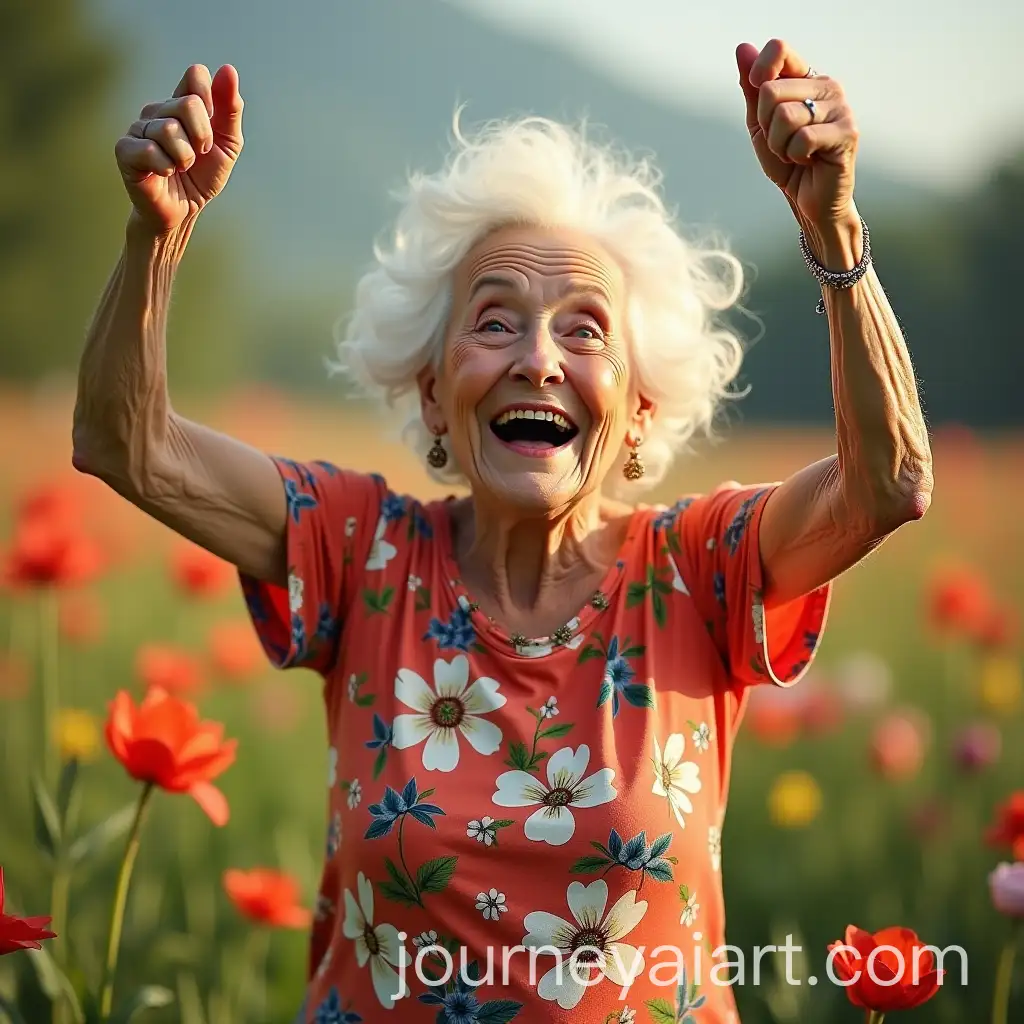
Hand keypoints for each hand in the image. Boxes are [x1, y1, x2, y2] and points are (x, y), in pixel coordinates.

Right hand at [114, 64, 243, 235]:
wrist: (184, 211)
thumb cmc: (202, 177)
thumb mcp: (227, 145)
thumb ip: (230, 109)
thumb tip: (228, 69)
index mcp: (181, 104)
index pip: (195, 76)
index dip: (210, 102)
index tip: (212, 129)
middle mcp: (157, 110)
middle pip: (188, 105)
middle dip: (203, 138)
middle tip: (198, 156)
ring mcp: (138, 128)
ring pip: (169, 129)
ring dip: (185, 157)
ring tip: (181, 167)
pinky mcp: (125, 150)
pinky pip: (150, 149)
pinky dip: (166, 166)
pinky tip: (164, 173)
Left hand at [736, 40, 857, 226]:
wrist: (808, 200)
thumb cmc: (787, 161)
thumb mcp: (761, 124)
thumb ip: (752, 88)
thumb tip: (742, 48)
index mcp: (806, 79)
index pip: (780, 49)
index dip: (759, 70)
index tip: (756, 90)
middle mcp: (827, 86)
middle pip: (771, 91)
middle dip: (765, 125)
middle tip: (781, 141)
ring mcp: (840, 108)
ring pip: (784, 116)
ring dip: (779, 145)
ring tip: (794, 152)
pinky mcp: (847, 133)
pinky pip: (803, 138)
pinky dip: (795, 155)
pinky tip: (808, 160)